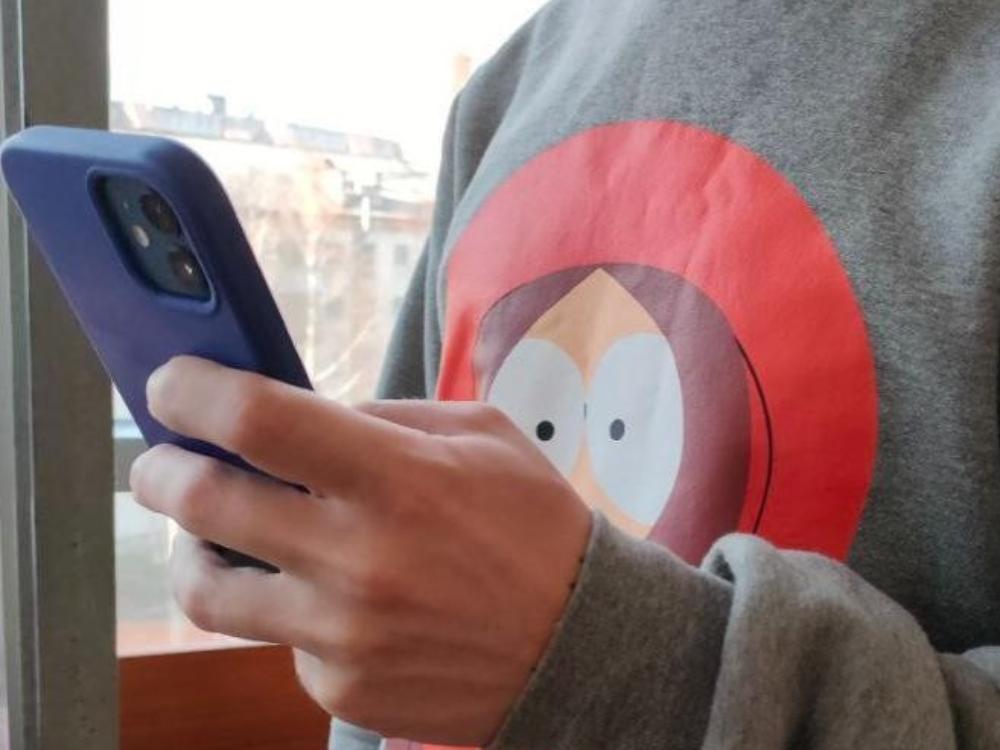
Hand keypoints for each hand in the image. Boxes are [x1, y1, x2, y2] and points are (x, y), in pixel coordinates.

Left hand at [129, 356, 591, 745]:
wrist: (580, 646)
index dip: (192, 392)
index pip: (258, 420)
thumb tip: (297, 421)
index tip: (171, 384)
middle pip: (203, 502)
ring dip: (192, 548)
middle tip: (162, 462)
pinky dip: (287, 608)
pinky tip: (330, 598)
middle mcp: (358, 559)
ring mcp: (343, 634)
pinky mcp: (340, 689)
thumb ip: (385, 417)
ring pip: (207, 590)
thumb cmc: (534, 526)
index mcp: (398, 477)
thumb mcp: (481, 437)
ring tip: (214, 533)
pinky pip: (279, 639)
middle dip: (160, 471)